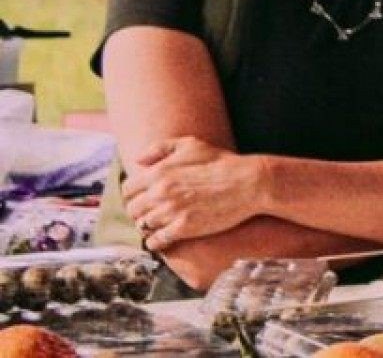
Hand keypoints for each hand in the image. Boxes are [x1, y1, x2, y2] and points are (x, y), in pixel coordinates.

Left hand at [121, 137, 262, 250]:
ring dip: (149, 227)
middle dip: (141, 211)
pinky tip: (165, 238)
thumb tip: (138, 161)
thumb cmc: (222, 162)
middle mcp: (160, 193)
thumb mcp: (192, 145)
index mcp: (158, 172)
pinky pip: (156, 241)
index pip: (127, 189)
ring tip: (159, 226)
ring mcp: (171, 211)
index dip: (134, 195)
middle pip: (133, 210)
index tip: (144, 198)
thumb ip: (160, 148)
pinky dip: (157, 242)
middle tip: (153, 213)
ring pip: (143, 226)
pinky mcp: (183, 228)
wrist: (249, 182)